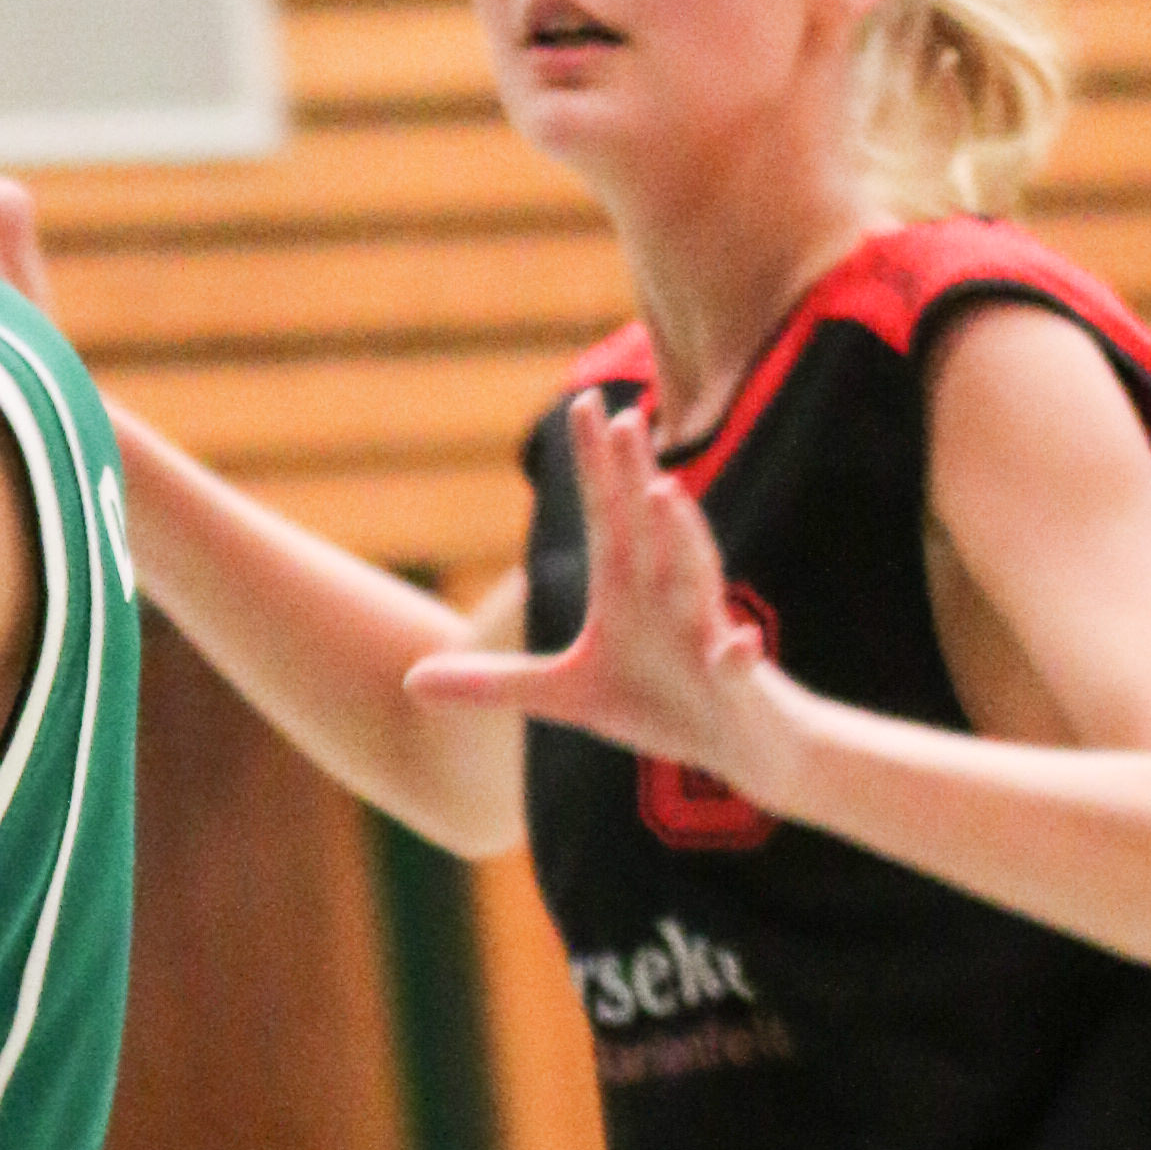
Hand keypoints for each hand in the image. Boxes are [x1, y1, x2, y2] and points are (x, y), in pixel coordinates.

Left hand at [403, 394, 787, 788]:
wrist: (737, 747)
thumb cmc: (657, 707)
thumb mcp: (563, 698)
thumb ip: (492, 683)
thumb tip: (409, 680)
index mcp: (626, 591)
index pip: (607, 514)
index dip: (594, 463)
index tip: (581, 402)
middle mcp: (667, 598)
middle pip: (648, 527)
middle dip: (633, 475)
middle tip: (622, 417)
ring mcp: (704, 637)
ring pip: (694, 580)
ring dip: (683, 538)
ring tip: (666, 495)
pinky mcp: (735, 685)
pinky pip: (738, 666)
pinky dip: (738, 655)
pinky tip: (741, 645)